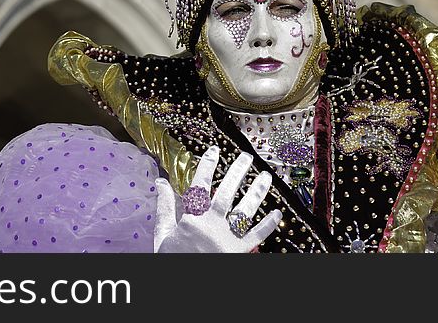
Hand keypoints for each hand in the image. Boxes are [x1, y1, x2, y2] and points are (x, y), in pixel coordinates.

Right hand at [153, 145, 282, 252]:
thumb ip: (165, 208)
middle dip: (237, 173)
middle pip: (226, 193)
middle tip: (246, 157)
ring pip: (245, 211)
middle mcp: (212, 226)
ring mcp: (228, 239)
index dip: (207, 166)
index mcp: (192, 220)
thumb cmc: (173, 260)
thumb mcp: (163, 235)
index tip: (214, 151)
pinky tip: (277, 213)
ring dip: (257, 192)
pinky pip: (257, 237)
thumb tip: (161, 183)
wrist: (185, 286)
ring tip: (265, 177)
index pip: (200, 186)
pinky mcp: (239, 252)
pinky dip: (269, 225)